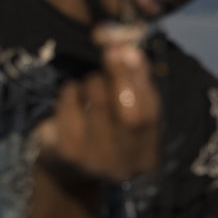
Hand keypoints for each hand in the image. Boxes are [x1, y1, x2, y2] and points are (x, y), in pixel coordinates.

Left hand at [36, 23, 160, 185]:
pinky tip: (72, 92)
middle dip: (122, 78)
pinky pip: (71, 109)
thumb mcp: (124, 110)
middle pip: (132, 117)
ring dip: (94, 83)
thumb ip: (133, 81)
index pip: (152, 114)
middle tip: (111, 52)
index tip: (130, 52)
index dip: (142, 80)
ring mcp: (96, 163)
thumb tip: (129, 50)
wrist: (64, 167)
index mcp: (148, 157)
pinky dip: (71, 92)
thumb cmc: (103, 129)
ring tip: (91, 82)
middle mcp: (126, 166)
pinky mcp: (68, 154)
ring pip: (100, 107)